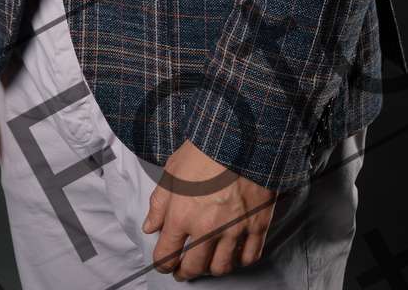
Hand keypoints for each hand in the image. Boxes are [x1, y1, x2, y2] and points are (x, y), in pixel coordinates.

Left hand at [142, 139, 276, 279]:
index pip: (166, 254)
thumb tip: (150, 227)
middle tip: (183, 269)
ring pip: (221, 267)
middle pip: (193, 267)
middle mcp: (207, 227)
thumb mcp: (173, 170)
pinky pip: (249, 257)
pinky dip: (240, 260)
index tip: (164, 262)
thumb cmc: (206, 148)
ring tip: (208, 262)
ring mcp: (234, 228)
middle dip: (184, 272)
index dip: (162, 263)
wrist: (242, 135)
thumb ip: (159, 203)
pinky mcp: (257, 224)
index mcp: (182, 214)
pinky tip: (234, 253)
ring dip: (211, 269)